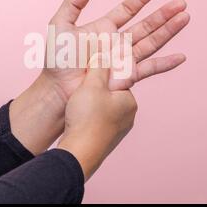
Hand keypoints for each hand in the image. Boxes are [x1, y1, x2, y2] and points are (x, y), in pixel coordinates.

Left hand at [42, 0, 189, 95]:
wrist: (58, 88)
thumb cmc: (57, 60)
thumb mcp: (60, 25)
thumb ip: (72, 3)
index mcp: (103, 28)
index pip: (127, 9)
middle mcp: (116, 42)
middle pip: (145, 24)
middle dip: (163, 14)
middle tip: (181, 3)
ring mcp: (123, 59)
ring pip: (151, 42)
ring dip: (168, 31)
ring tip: (185, 18)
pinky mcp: (126, 76)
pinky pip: (150, 68)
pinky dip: (165, 63)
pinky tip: (180, 57)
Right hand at [58, 53, 137, 180]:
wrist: (79, 153)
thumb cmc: (87, 117)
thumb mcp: (92, 84)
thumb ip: (99, 66)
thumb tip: (105, 53)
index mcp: (129, 100)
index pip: (117, 79)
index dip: (100, 76)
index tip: (88, 77)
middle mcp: (128, 116)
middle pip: (110, 94)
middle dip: (95, 91)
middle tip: (80, 94)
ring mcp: (119, 130)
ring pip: (103, 109)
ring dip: (90, 106)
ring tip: (76, 108)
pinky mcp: (108, 141)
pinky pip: (98, 123)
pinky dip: (88, 119)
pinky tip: (77, 121)